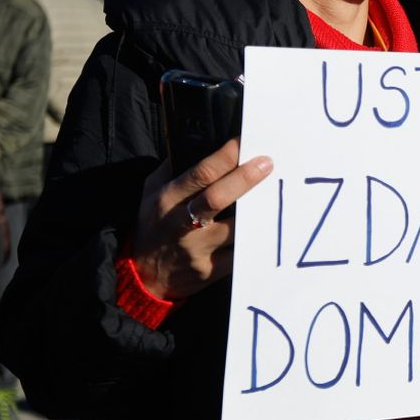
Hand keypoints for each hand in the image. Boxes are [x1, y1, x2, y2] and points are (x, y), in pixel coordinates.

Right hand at [131, 138, 273, 300]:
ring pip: (235, 229)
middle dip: (245, 178)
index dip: (225, 156)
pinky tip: (268, 228)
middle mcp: (180, 224)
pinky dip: (255, 241)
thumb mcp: (150, 193)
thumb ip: (172, 169)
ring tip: (275, 195)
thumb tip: (198, 142)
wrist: (144, 277)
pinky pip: (240, 254)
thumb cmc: (152, 226)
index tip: (245, 142)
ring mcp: (197, 250)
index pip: (200, 174)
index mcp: (167, 200)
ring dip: (257, 212)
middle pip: (218, 198)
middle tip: (268, 163)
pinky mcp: (210, 271)